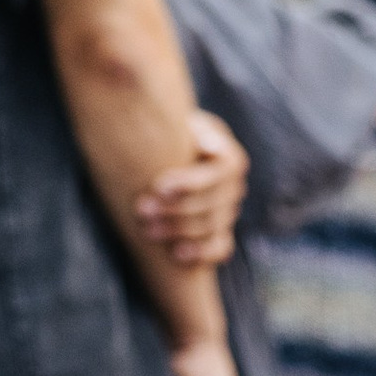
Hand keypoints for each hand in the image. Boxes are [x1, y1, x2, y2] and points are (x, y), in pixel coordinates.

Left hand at [134, 111, 246, 267]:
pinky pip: (220, 247)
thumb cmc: (171, 134)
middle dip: (175, 209)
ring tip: (146, 230)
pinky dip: (201, 252)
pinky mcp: (221, 231)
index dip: (190, 181)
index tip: (158, 185)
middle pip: (212, 203)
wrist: (172, 152)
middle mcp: (234, 184)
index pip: (220, 171)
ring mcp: (229, 210)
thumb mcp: (179, 121)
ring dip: (178, 231)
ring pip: (211, 226)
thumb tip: (202, 143)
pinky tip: (176, 254)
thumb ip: (188, 127)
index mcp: (228, 155)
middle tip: (141, 210)